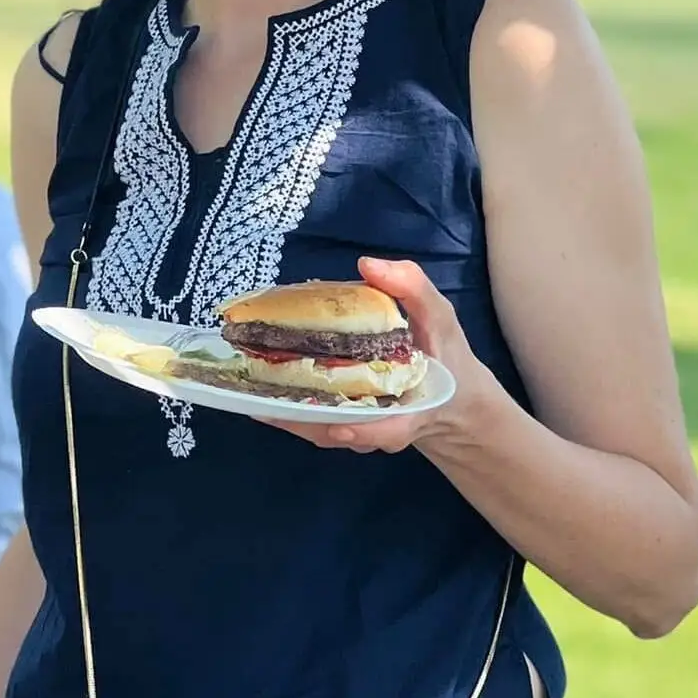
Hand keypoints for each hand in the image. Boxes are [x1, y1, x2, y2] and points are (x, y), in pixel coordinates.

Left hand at [256, 256, 499, 453]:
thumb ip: (413, 289)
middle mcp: (384, 429)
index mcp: (416, 409)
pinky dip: (285, 407)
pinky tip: (254, 388)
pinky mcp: (344, 426)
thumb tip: (368, 265)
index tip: (341, 427)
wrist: (451, 399)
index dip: (365, 430)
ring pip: (320, 431)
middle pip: (342, 432)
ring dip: (284, 413)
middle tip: (263, 401)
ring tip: (246, 390)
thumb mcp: (439, 317)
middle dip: (303, 418)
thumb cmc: (444, 355)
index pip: (392, 429)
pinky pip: (313, 423)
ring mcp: (361, 432)